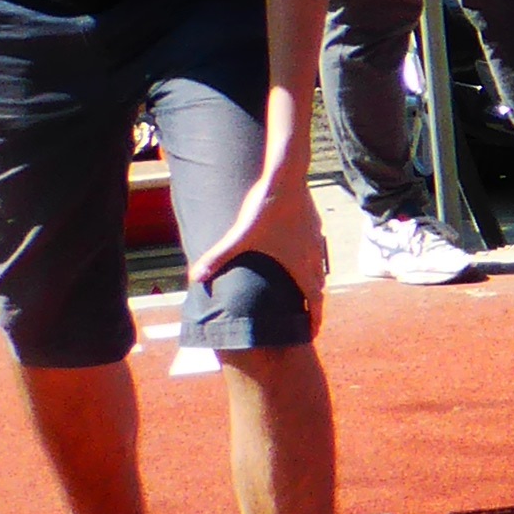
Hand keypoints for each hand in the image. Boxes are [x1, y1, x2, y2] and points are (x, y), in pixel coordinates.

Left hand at [195, 169, 329, 327]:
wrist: (287, 179)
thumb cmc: (265, 210)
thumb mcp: (239, 236)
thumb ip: (218, 257)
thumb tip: (194, 277)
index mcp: (299, 266)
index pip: (313, 302)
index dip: (313, 321)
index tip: (311, 334)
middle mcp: (312, 257)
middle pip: (318, 289)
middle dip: (312, 305)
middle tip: (304, 317)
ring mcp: (316, 241)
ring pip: (319, 270)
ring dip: (312, 283)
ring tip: (301, 290)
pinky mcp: (314, 226)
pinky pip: (316, 252)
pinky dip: (310, 262)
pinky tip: (298, 254)